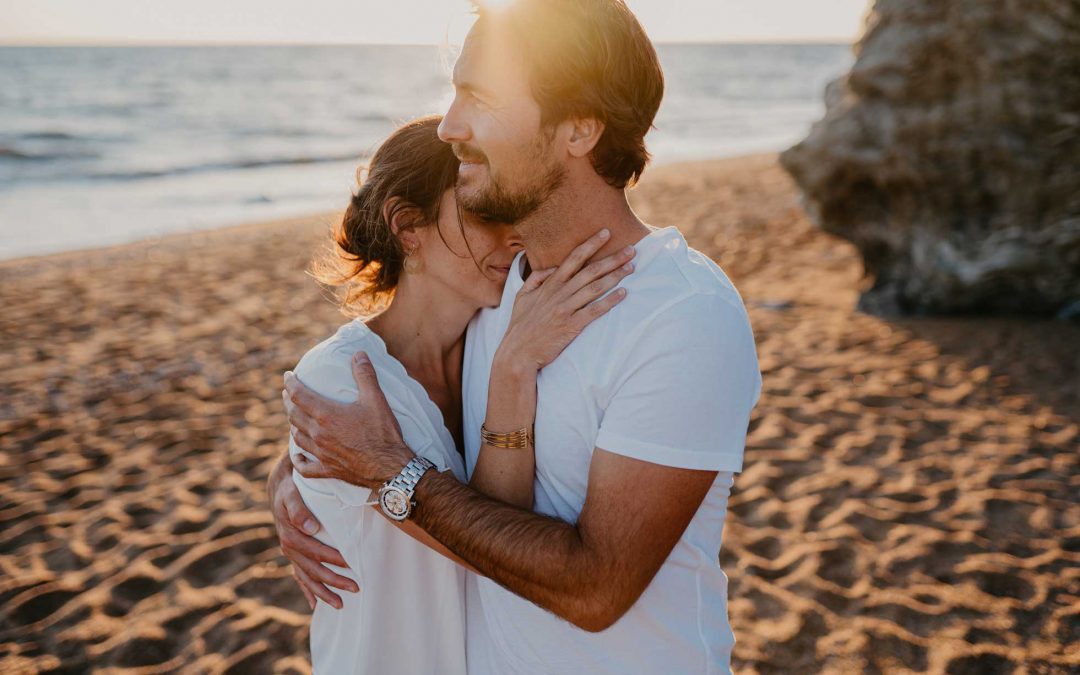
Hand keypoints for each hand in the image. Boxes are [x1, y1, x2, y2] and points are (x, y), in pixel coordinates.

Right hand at [266, 451, 357, 609]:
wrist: (281, 480)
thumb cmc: (292, 483)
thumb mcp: (292, 490)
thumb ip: (298, 508)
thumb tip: (310, 528)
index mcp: (289, 531)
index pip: (312, 550)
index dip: (330, 559)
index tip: (350, 565)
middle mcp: (288, 544)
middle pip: (311, 568)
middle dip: (333, 580)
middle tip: (355, 588)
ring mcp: (290, 550)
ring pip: (306, 576)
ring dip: (323, 591)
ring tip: (340, 604)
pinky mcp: (293, 552)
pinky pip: (299, 575)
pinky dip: (307, 589)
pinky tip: (314, 604)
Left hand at [283, 352, 413, 489]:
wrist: (390, 467)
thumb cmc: (383, 432)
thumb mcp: (376, 399)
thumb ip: (365, 375)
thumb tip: (359, 354)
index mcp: (326, 415)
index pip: (298, 395)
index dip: (290, 383)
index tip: (287, 376)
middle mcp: (318, 434)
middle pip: (293, 415)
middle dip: (288, 401)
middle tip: (288, 393)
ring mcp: (321, 453)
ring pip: (297, 437)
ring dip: (293, 424)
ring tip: (294, 417)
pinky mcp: (328, 469)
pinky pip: (305, 467)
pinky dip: (298, 460)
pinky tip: (297, 456)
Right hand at [499, 228, 633, 371]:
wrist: (517, 353)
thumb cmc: (520, 325)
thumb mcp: (521, 296)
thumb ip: (536, 278)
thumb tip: (553, 267)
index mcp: (549, 284)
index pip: (573, 258)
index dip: (591, 244)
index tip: (606, 233)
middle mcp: (559, 294)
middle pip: (590, 271)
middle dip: (612, 259)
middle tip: (632, 250)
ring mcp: (565, 310)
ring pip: (594, 288)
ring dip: (615, 277)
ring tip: (631, 267)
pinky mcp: (570, 326)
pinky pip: (594, 311)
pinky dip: (609, 302)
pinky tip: (623, 293)